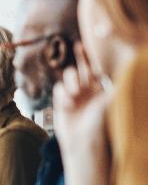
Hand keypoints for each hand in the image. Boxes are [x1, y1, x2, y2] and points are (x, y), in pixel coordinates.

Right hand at [53, 42, 111, 160]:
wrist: (83, 141)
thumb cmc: (101, 123)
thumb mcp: (111, 100)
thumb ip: (115, 83)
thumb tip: (126, 64)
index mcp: (101, 89)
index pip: (97, 68)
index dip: (93, 56)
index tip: (90, 43)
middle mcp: (88, 90)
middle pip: (83, 68)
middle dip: (80, 56)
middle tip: (79, 44)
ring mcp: (74, 95)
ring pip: (70, 76)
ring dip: (72, 81)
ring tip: (75, 93)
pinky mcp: (62, 102)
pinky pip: (59, 89)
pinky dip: (63, 94)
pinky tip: (68, 104)